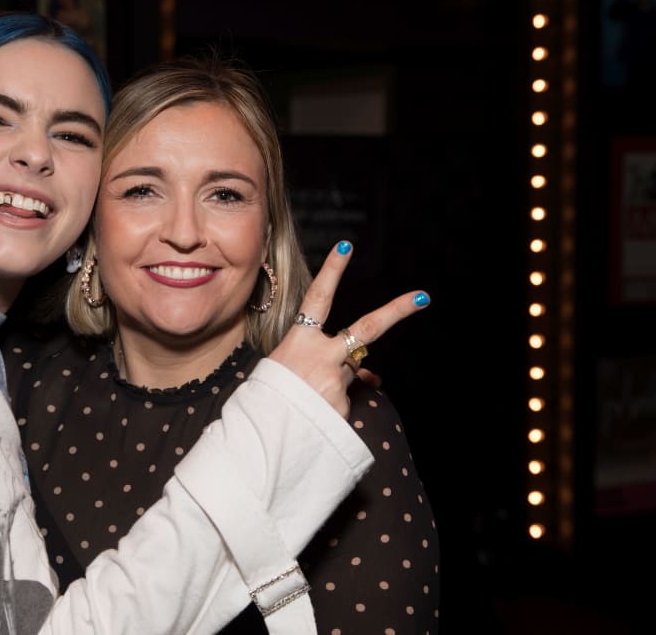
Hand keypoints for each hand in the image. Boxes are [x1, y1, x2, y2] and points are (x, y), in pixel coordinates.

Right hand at [269, 241, 428, 418]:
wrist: (261, 437)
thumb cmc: (266, 397)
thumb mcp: (283, 370)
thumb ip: (326, 364)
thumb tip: (371, 375)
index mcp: (298, 340)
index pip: (318, 298)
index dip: (332, 270)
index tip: (347, 245)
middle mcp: (322, 356)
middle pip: (366, 328)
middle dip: (396, 310)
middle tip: (422, 296)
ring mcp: (336, 381)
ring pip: (350, 374)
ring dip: (334, 385)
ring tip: (305, 401)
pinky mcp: (343, 406)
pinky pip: (344, 402)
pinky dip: (331, 407)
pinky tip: (310, 416)